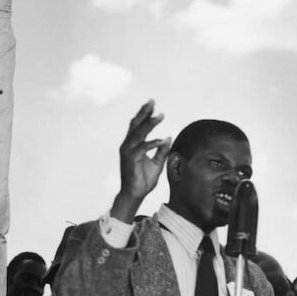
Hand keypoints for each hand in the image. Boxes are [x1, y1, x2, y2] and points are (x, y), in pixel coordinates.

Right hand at [111, 100, 171, 222]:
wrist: (135, 194)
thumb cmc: (143, 179)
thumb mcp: (157, 163)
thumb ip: (161, 150)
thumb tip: (168, 138)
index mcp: (132, 145)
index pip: (137, 126)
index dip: (144, 114)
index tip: (152, 104)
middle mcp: (127, 146)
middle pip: (135, 125)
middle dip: (144, 113)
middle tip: (152, 101)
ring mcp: (127, 152)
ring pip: (138, 134)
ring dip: (149, 124)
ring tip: (160, 116)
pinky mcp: (130, 160)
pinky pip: (142, 148)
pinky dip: (153, 143)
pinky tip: (163, 140)